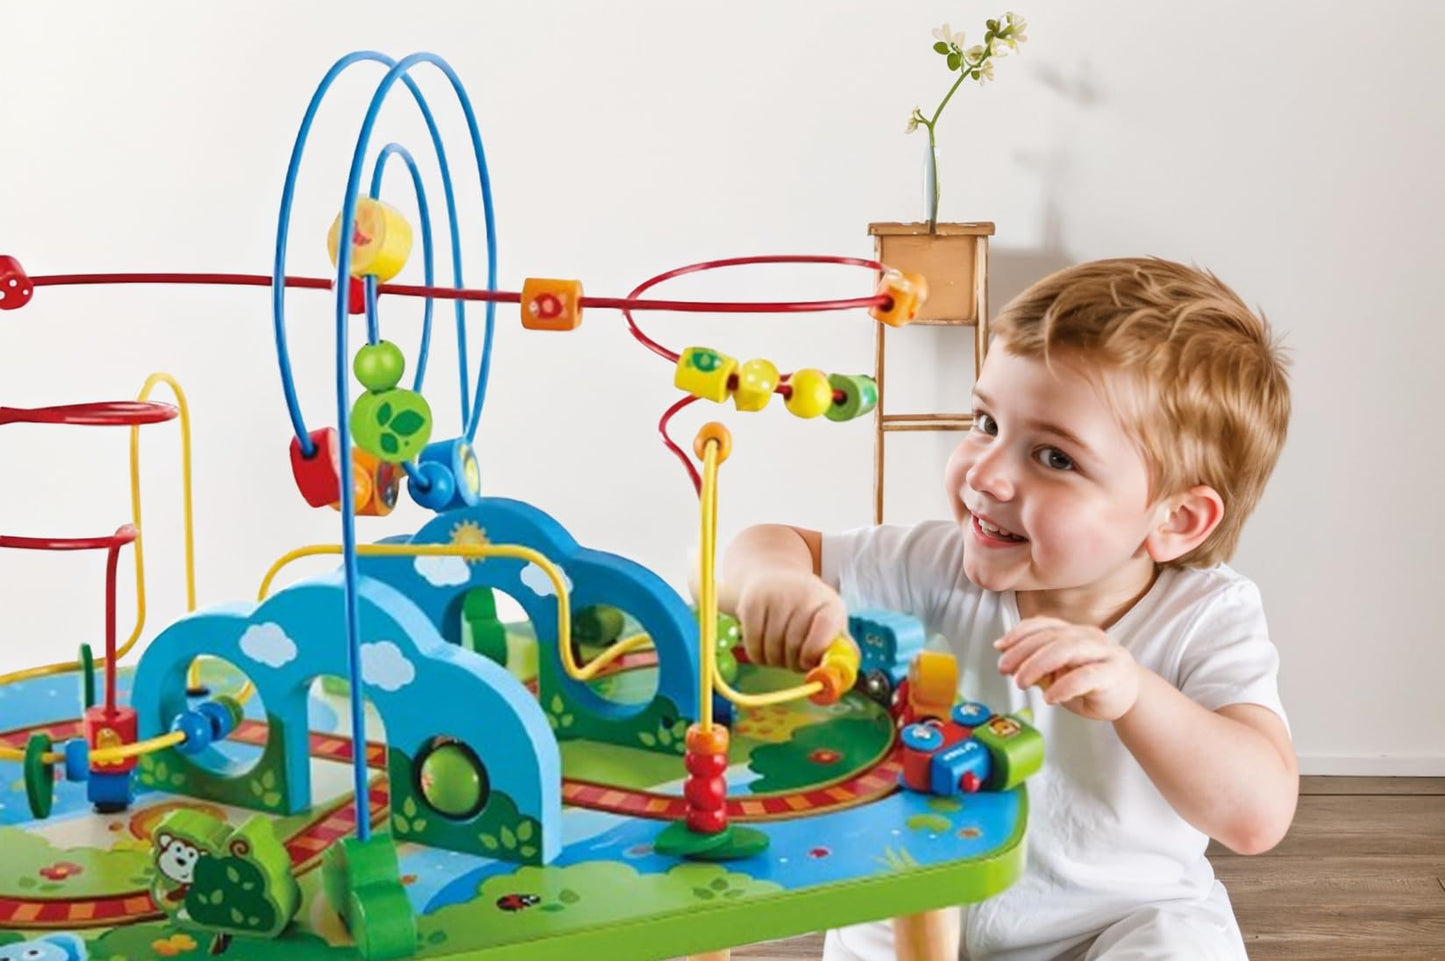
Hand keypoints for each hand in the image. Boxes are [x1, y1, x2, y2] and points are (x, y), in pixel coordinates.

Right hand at [732, 569, 847, 672]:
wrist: (774, 579)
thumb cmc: (807, 609)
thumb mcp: (829, 622)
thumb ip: (839, 648)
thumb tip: (843, 672)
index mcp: (830, 603)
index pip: (824, 630)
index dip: (814, 652)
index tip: (808, 663)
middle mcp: (804, 594)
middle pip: (794, 645)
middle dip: (793, 662)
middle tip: (793, 660)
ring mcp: (776, 596)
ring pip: (772, 648)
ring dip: (775, 661)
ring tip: (779, 652)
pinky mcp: (752, 603)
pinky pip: (753, 645)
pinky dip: (758, 655)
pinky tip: (764, 647)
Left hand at [994, 616, 1141, 720]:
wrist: (1132, 699)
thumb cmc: (1092, 686)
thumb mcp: (1061, 675)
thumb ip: (1040, 667)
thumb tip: (1011, 664)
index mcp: (1075, 632)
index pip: (1044, 625)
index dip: (1019, 633)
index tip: (999, 647)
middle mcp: (1089, 636)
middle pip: (1051, 636)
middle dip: (1022, 652)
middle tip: (1004, 669)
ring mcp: (1104, 652)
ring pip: (1067, 649)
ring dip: (1038, 665)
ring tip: (1021, 683)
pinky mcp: (1114, 673)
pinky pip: (1086, 675)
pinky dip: (1063, 685)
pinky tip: (1049, 697)